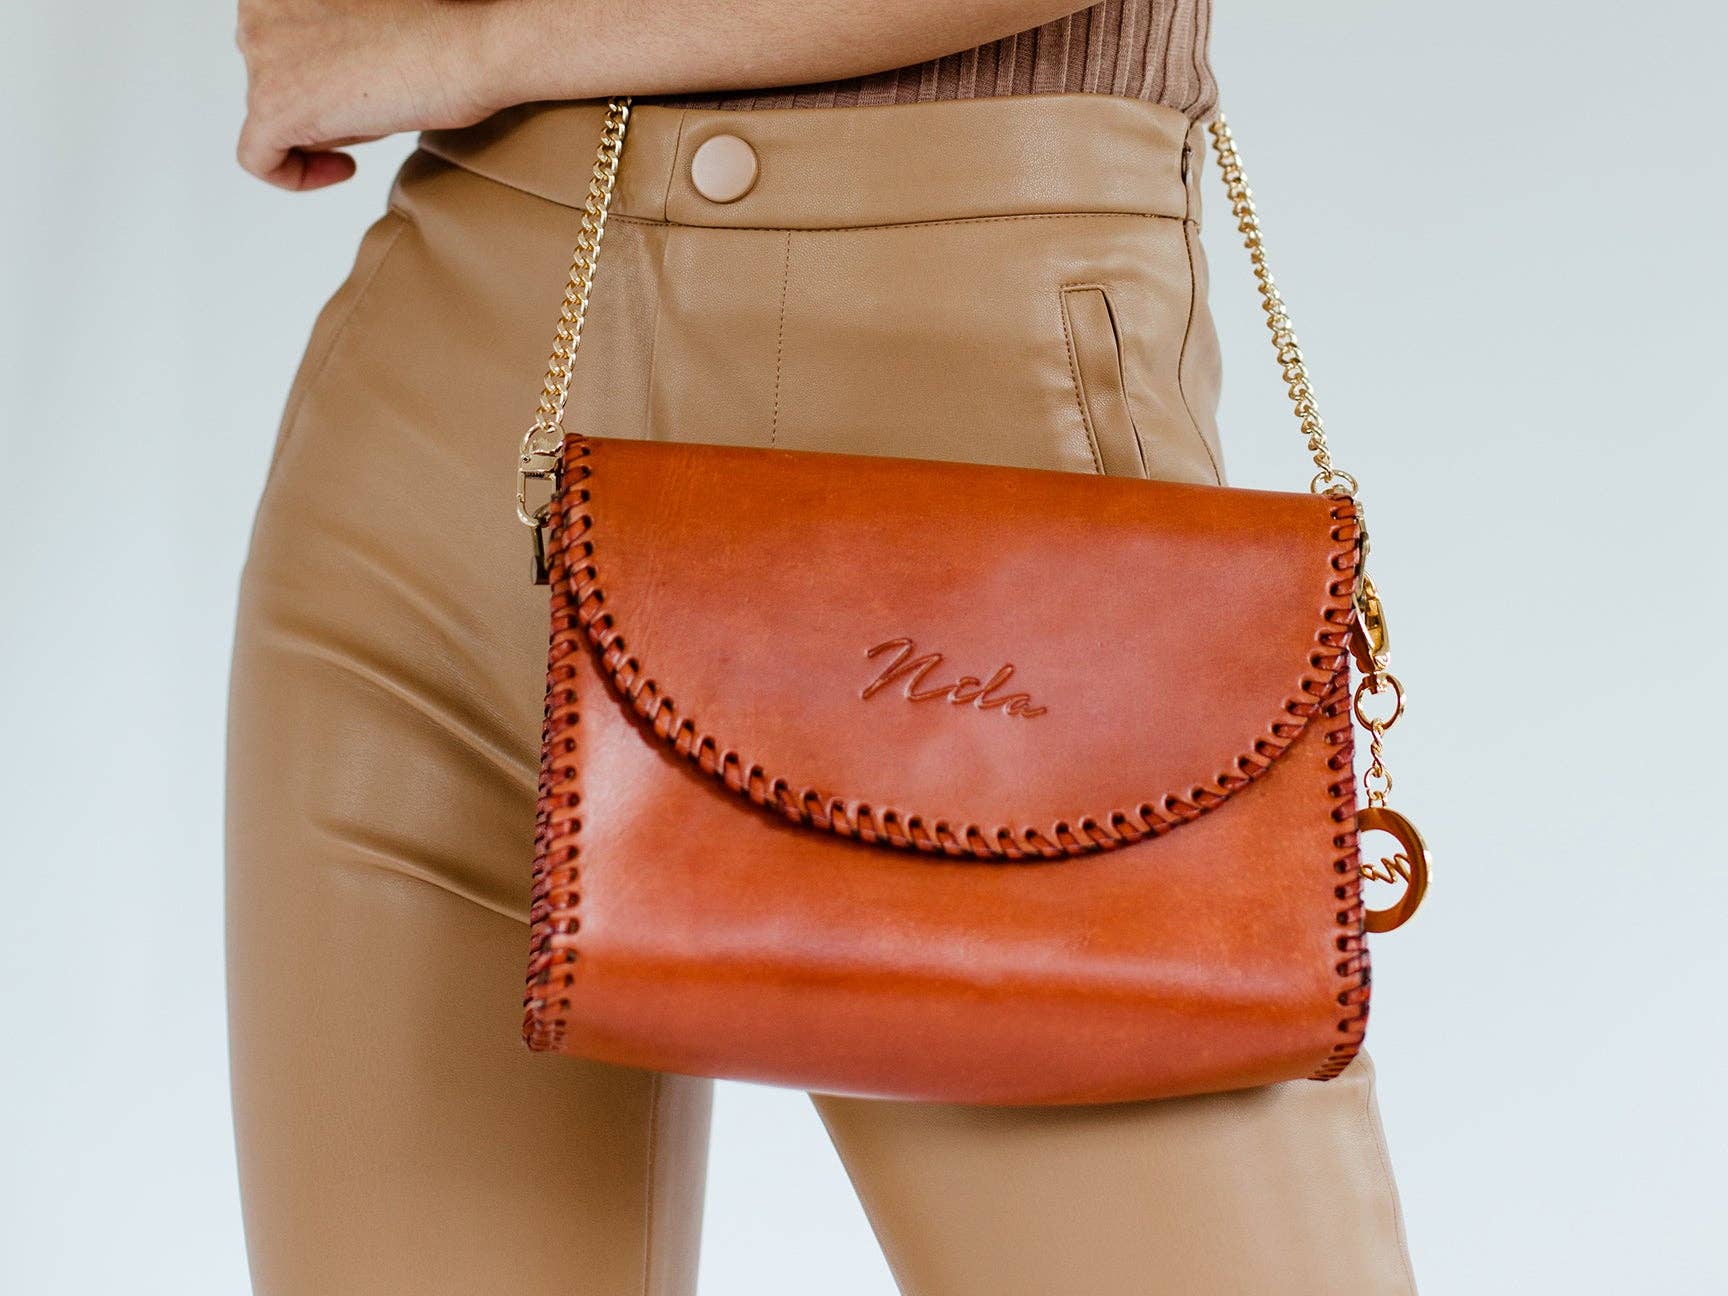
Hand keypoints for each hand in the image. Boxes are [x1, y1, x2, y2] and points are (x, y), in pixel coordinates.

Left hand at [235, 0, 504, 190]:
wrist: (466, 48)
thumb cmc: (440, 29)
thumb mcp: (363, 19)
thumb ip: (327, 37)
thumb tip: (317, 83)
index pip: (273, 40)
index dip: (312, 71)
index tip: (349, 87)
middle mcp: (255, 9)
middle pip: (270, 76)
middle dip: (315, 98)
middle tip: (371, 105)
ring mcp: (261, 56)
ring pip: (271, 114)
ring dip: (320, 129)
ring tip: (375, 120)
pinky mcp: (274, 107)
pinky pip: (260, 160)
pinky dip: (295, 175)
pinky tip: (343, 169)